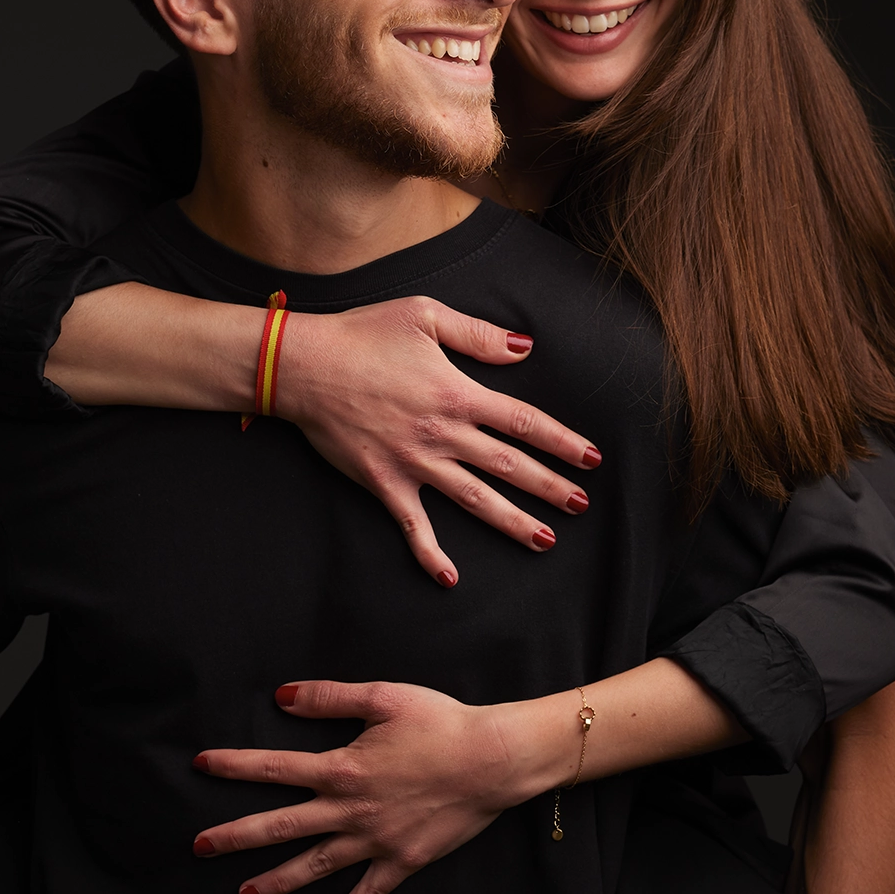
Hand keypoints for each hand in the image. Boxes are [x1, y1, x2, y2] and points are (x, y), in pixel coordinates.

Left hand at [193, 679, 523, 893]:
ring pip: (314, 866)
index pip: (275, 768)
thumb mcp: (383, 698)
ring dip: (276, 883)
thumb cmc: (441, 723)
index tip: (202, 764)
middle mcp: (351, 811)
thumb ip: (329, 698)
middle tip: (200, 847)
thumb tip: (281, 696)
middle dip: (236, 837)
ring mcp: (375, 842)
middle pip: (281, 827)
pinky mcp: (402, 863)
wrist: (492, 761)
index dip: (235, 765)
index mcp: (342, 768)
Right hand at [275, 297, 600, 585]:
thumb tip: (523, 348)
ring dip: (512, 521)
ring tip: (545, 540)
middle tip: (580, 504)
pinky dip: (430, 554)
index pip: (523, 422)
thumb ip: (477, 335)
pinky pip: (413, 525)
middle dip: (550, 487)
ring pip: (475, 499)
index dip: (561, 441)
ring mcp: (415, 462)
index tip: (590, 458)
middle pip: (509, 466)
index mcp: (458, 393)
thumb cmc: (363, 335)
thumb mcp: (425, 316)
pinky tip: (450, 577)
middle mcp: (444, 433)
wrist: (304, 367)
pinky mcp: (384, 482)